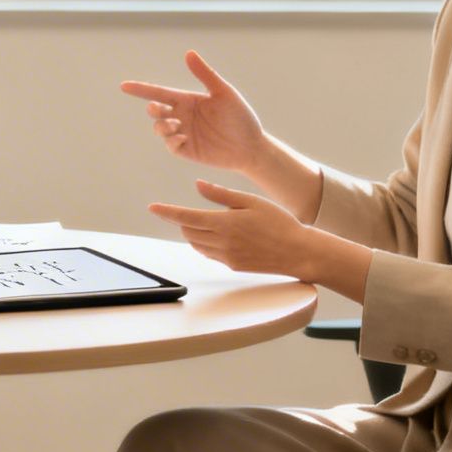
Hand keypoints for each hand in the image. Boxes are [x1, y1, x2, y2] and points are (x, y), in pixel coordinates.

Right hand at [121, 50, 266, 174]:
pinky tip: (182, 138)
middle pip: (156, 110)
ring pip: (159, 128)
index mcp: (187, 99)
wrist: (251, 146)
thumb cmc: (241, 117)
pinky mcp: (186, 150)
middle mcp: (182, 116)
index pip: (159, 93)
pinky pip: (170, 145)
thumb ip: (205, 74)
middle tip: (158, 109)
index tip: (124, 85)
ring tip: (174, 125)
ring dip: (162, 125)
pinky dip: (172, 140)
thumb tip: (188, 53)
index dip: (141, 89)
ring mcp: (183, 133)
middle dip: (152, 109)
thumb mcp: (224, 92)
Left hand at [150, 179, 313, 276]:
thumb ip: (221, 195)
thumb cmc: (278, 222)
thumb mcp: (250, 201)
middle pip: (188, 232)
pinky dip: (206, 244)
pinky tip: (219, 236)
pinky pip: (209, 254)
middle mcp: (222, 242)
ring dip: (194, 233)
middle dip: (183, 221)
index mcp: (225, 223)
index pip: (186, 217)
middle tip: (190, 211)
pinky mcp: (232, 266)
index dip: (167, 212)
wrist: (298, 252)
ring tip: (208, 222)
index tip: (153, 207)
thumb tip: (198, 185)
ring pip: (196, 244)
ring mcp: (226, 257)